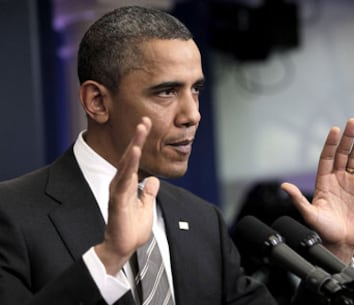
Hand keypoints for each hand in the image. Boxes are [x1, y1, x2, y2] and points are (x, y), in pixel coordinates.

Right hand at [95, 117, 159, 274]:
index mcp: (129, 184)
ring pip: (126, 165)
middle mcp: (121, 184)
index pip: (135, 159)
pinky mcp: (117, 201)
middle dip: (138, 138)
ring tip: (141, 131)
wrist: (123, 247)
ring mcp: (118, 191)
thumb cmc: (132, 229)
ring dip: (134, 147)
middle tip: (144, 120)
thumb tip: (153, 180)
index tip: (147, 125)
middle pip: (130, 157)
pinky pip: (123, 181)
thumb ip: (148, 193)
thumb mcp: (146, 207)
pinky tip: (135, 154)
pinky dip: (129, 166)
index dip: (141, 142)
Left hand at [281, 118, 353, 262]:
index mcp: (322, 181)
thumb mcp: (309, 214)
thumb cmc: (322, 230)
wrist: (339, 242)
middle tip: (353, 121)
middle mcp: (335, 179)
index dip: (330, 143)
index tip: (335, 130)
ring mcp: (349, 183)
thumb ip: (298, 199)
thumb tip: (284, 186)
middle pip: (342, 153)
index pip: (326, 157)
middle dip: (347, 138)